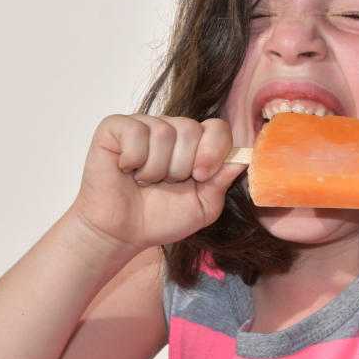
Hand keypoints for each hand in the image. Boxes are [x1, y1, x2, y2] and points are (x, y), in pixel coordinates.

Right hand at [70, 114, 244, 251]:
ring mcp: (143, 125)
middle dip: (181, 167)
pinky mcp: (115, 127)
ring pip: (163, 133)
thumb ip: (223, 181)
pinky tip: (126, 169)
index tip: (201, 177)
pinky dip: (133, 159)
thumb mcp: (203, 206)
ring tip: (144, 180)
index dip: (213, 151)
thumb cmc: (160, 217)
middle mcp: (171, 128)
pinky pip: (135, 132)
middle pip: (191, 129)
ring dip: (155, 168)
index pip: (217, 128)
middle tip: (165, 183)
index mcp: (195, 144)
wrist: (122, 232)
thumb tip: (243, 159)